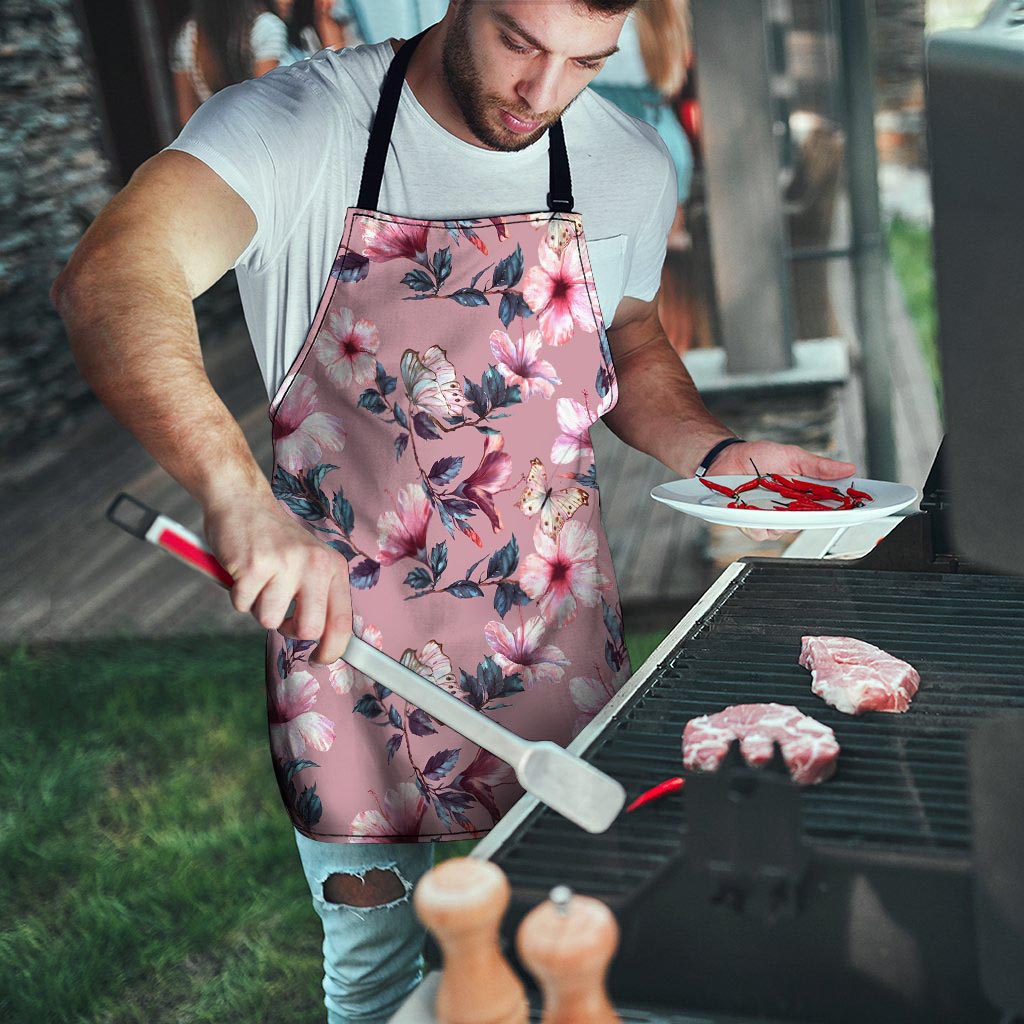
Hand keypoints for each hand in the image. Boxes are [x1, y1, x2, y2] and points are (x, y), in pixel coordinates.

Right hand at [203, 492, 351, 663]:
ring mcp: (285, 564)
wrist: (243, 502)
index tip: (320, 660)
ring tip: (259, 581)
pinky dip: (237, 595)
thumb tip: (327, 642)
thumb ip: (319, 597)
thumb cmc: (275, 541)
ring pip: (269, 620)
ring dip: (258, 607)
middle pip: (308, 629)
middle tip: (279, 612)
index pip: (342, 621)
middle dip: (289, 630)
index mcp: (332, 567)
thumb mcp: (310, 562)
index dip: (333, 650)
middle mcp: (314, 564)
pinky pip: (242, 606)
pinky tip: (243, 572)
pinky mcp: (254, 565)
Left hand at [707, 440, 856, 542]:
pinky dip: (757, 522)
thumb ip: (819, 466)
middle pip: (808, 523)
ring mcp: (770, 518)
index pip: (829, 508)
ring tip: (771, 500)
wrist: (727, 458)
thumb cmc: (759, 457)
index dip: (843, 511)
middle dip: (810, 516)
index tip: (856, 509)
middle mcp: (790, 510)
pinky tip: (752, 509)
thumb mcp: (793, 456)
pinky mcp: (751, 523)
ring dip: (779, 518)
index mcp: (804, 495)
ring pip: (784, 531)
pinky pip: (760, 532)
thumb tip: (848, 468)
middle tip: (804, 502)